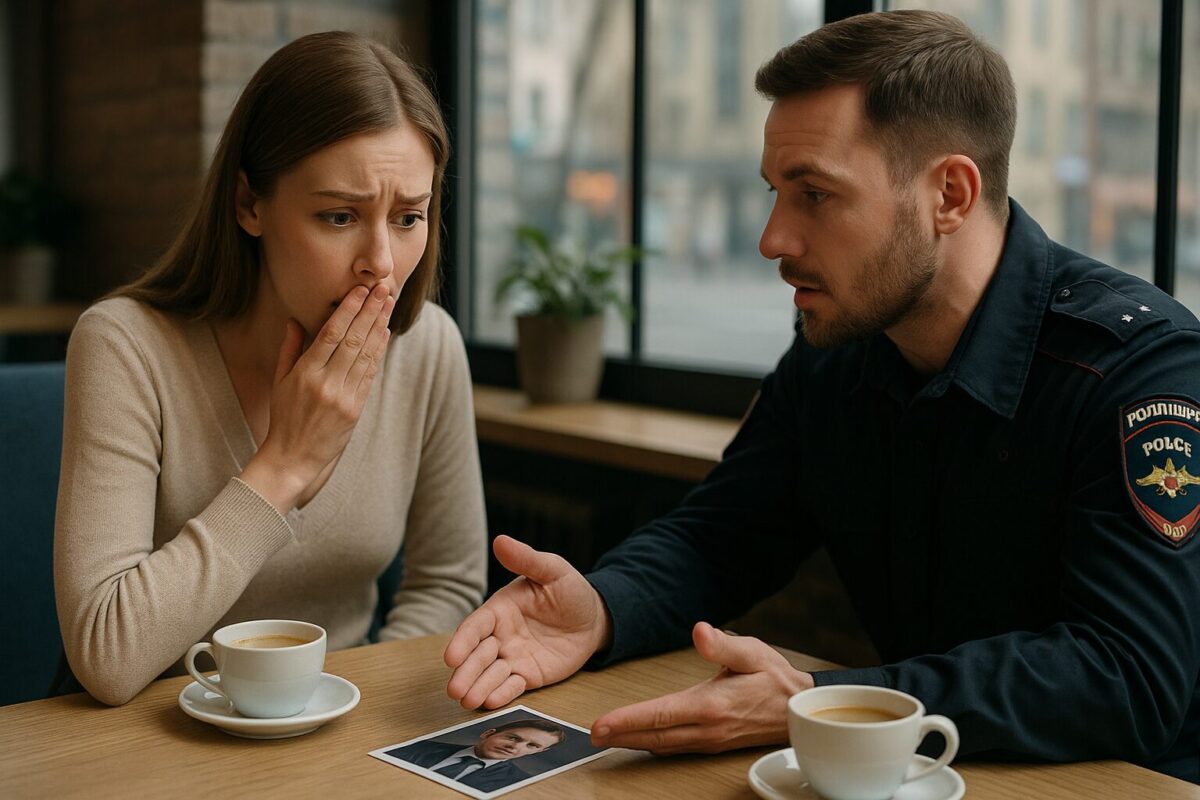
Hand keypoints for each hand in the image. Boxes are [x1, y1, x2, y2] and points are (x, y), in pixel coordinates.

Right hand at [242, 284, 394, 511]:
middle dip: (370, 311)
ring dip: (379, 326)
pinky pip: (370, 374)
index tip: (360, 290)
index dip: (348, 309)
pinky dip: (378, 351)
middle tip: (382, 288)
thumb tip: (295, 319)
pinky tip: (384, 333)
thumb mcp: (279, 381)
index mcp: (305, 374)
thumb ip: (290, 348)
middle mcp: (326, 383)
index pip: (331, 333)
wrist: (294, 458)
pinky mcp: (356, 409)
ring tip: (387, 304)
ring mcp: (344, 397)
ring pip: (366, 354)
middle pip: (353, 339)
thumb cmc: (284, 417)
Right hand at [444, 535, 611, 709]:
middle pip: (478, 655)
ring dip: (477, 687)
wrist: (594, 618)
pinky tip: (490, 702)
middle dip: (465, 672)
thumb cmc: (570, 590)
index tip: (451, 657)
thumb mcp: (552, 570)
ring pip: (490, 674)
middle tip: (455, 689)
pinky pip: (512, 686)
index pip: (475, 626)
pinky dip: (501, 694)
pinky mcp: (528, 675)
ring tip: (468, 701)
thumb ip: (526, 560)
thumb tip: (500, 540)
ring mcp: (513, 657)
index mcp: (500, 609)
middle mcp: (501, 635)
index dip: (462, 641)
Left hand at [590, 622, 813, 753]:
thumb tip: (700, 631)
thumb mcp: (752, 652)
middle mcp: (707, 729)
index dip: (628, 720)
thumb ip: (722, 644)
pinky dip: (653, 743)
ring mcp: (709, 740)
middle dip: (621, 736)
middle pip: (655, 736)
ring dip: (634, 742)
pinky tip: (642, 739)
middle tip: (592, 735)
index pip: (661, 714)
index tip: (601, 724)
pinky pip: (675, 747)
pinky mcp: (712, 744)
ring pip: (663, 745)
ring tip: (608, 737)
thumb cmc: (775, 679)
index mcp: (712, 705)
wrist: (801, 711)